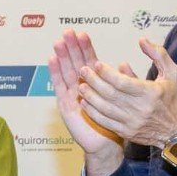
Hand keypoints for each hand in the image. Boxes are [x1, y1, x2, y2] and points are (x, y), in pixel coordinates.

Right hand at [49, 32, 126, 157]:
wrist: (105, 143)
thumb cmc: (114, 121)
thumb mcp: (122, 99)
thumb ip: (124, 82)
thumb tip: (123, 64)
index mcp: (95, 83)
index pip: (89, 61)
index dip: (85, 47)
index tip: (82, 33)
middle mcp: (81, 86)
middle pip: (75, 62)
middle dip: (71, 47)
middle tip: (67, 31)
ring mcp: (72, 94)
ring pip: (66, 71)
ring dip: (62, 56)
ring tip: (59, 42)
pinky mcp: (65, 104)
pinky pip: (59, 86)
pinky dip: (55, 72)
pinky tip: (52, 60)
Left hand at [75, 38, 176, 147]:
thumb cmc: (174, 98)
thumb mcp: (172, 73)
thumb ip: (158, 54)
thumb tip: (141, 40)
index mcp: (151, 93)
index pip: (123, 82)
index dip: (107, 73)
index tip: (96, 63)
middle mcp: (140, 109)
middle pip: (110, 94)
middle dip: (94, 81)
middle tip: (82, 70)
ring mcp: (132, 122)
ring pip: (105, 108)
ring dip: (90, 96)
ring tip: (80, 85)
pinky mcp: (127, 132)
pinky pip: (105, 122)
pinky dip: (92, 112)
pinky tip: (84, 103)